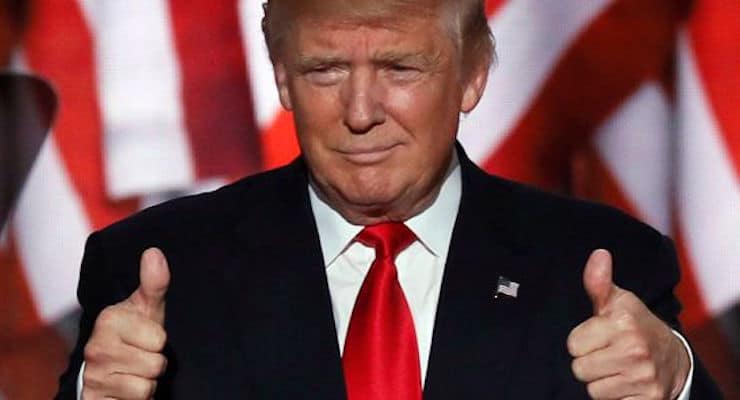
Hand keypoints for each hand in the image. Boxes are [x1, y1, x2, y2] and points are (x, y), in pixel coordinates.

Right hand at [81, 248, 169, 399]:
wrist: (107, 369)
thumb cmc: (134, 333)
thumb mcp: (147, 307)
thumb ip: (154, 283)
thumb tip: (154, 252)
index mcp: (108, 321)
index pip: (159, 339)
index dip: (159, 341)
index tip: (146, 337)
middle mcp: (96, 349)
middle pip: (155, 365)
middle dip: (155, 364)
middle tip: (142, 356)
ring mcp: (93, 378)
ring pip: (146, 388)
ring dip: (147, 383)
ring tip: (135, 372)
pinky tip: (127, 389)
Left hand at [567, 249, 689, 399]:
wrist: (675, 357)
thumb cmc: (636, 325)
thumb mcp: (618, 301)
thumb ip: (599, 282)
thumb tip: (598, 254)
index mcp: (623, 322)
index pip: (572, 344)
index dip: (582, 341)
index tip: (598, 336)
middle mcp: (635, 350)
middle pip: (579, 369)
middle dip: (589, 362)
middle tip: (606, 353)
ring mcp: (643, 377)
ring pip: (592, 389)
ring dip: (600, 381)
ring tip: (615, 367)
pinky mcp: (648, 399)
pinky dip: (614, 397)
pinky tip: (625, 383)